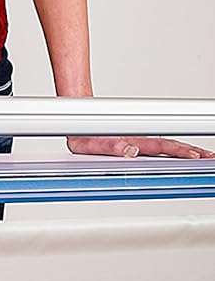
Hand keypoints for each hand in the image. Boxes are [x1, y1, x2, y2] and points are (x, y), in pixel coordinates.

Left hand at [66, 135, 214, 160]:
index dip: (179, 151)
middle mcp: (140, 142)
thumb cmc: (85, 135)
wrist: (79, 123)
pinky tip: (186, 153)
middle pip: (173, 146)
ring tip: (206, 155)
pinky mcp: (139, 145)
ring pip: (170, 146)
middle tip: (210, 157)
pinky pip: (163, 147)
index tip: (194, 155)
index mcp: (133, 141)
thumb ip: (111, 147)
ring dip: (189, 150)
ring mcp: (141, 143)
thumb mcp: (91, 145)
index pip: (163, 147)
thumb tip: (130, 150)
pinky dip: (178, 150)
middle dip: (193, 151)